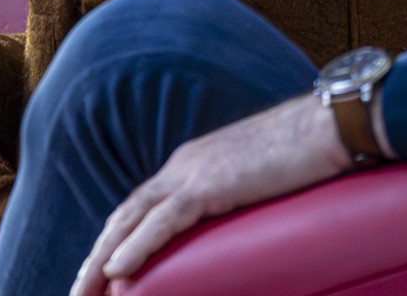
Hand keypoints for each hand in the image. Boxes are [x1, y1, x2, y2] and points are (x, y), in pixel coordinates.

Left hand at [70, 95, 351, 295]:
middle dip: (98, 257)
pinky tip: (116, 270)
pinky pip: (163, 221)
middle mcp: (181, 168)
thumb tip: (230, 236)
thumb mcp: (257, 186)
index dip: (117, 241)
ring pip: (132, 220)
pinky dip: (136, 246)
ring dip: (102, 259)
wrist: (328, 127)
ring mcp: (192, 173)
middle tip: (79, 292)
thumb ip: (233, 205)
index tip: (101, 272)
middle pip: (125, 217)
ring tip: (84, 292)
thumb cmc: (306, 158)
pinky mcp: (210, 184)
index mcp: (189, 168)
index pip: (140, 210)